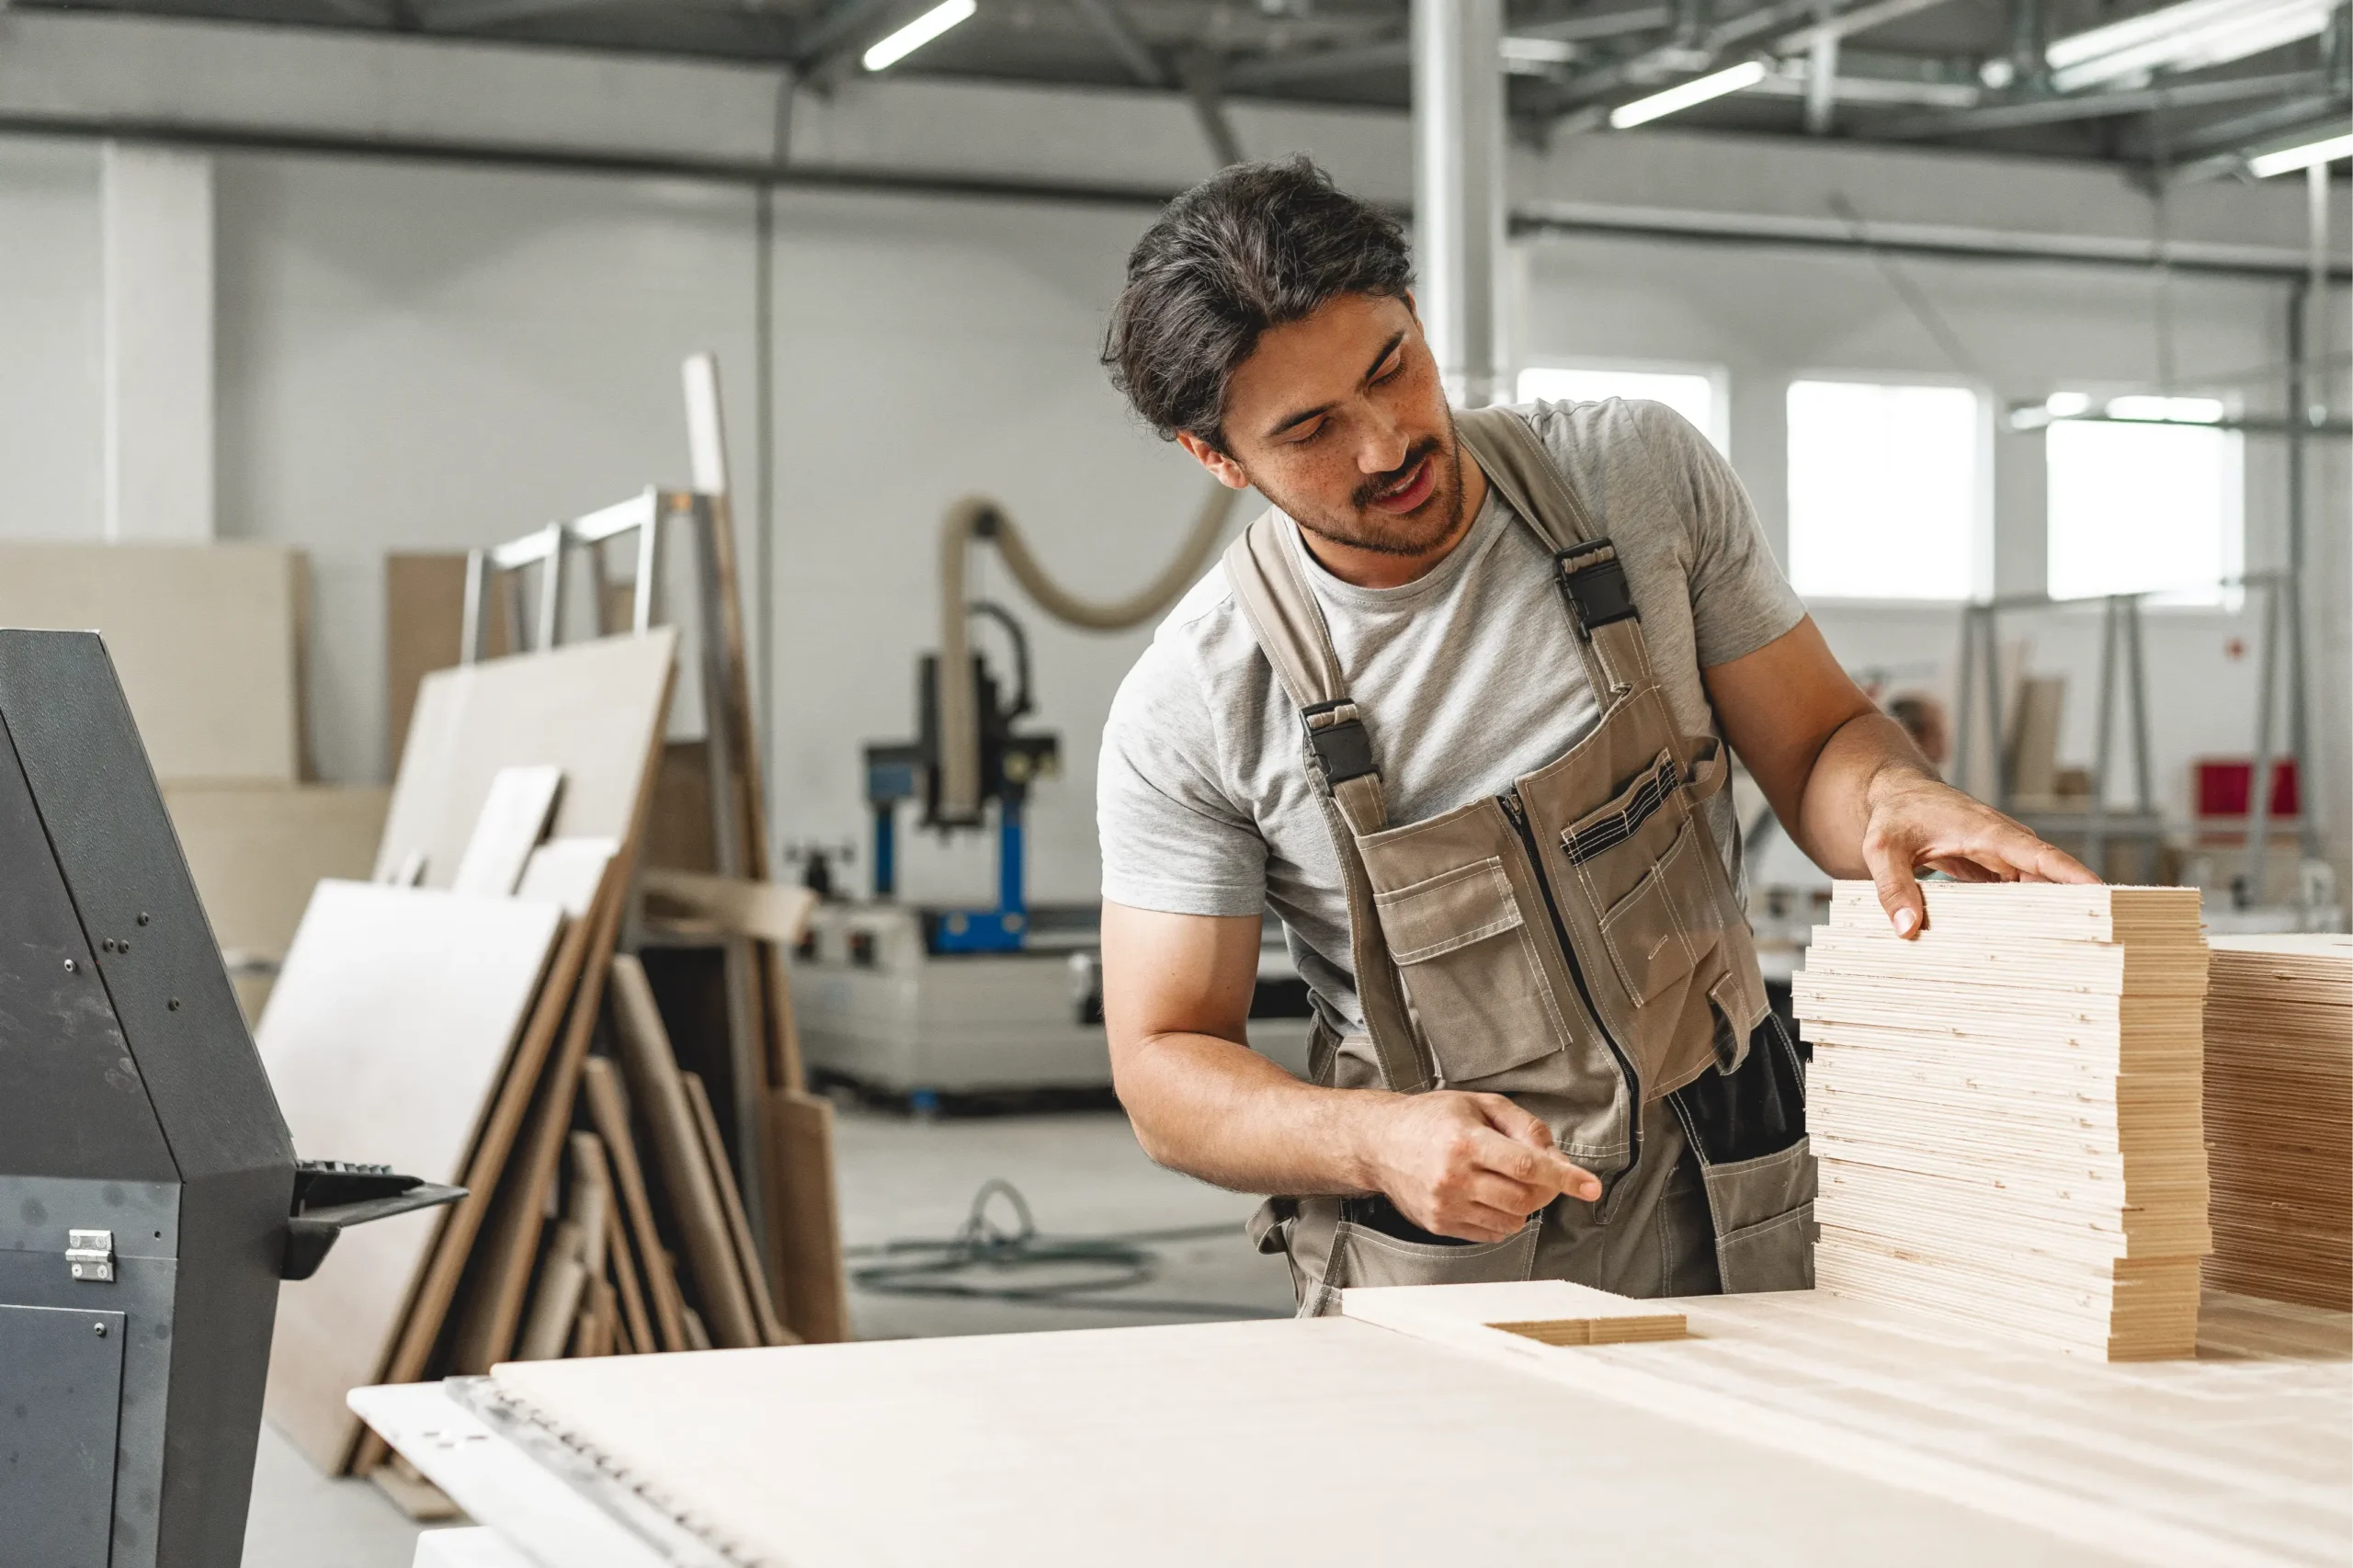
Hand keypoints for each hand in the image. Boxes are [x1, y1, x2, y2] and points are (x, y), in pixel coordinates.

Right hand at [1357, 1091, 1600, 1242]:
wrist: (1378, 1143)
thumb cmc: (1431, 1119)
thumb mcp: (1479, 1105)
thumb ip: (1523, 1126)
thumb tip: (1556, 1155)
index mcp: (1465, 1141)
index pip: (1526, 1164)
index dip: (1564, 1177)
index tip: (1590, 1187)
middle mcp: (1454, 1176)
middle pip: (1524, 1198)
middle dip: (1545, 1188)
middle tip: (1540, 1173)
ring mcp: (1446, 1205)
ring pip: (1512, 1221)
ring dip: (1522, 1204)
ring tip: (1503, 1180)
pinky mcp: (1439, 1224)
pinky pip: (1492, 1233)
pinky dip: (1502, 1217)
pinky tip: (1486, 1194)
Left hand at [1861, 764, 2095, 939]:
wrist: (1896, 794)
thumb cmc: (1893, 816)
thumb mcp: (1882, 849)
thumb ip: (1893, 887)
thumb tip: (1907, 929)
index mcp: (1985, 831)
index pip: (2038, 853)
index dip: (2070, 873)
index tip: (2101, 892)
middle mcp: (2002, 841)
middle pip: (2046, 876)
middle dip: (2068, 904)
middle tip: (2089, 941)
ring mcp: (2000, 854)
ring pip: (2034, 886)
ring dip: (2046, 913)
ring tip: (2063, 952)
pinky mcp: (1992, 866)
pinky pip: (2016, 891)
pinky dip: (2022, 912)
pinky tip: (2024, 942)